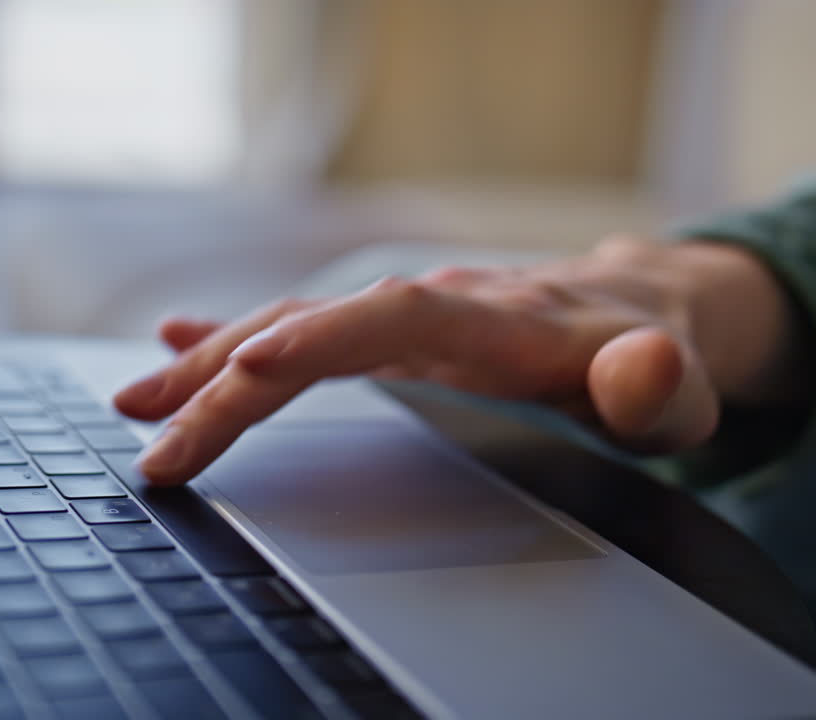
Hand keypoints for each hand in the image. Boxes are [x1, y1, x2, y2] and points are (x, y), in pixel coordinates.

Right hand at [115, 235, 808, 484]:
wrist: (644, 309)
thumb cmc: (657, 359)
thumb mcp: (679, 388)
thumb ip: (658, 385)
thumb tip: (640, 368)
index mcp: (501, 323)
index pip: (399, 319)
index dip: (327, 337)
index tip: (252, 362)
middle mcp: (438, 306)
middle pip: (318, 328)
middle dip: (231, 382)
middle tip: (157, 442)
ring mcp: (408, 315)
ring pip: (293, 326)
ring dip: (212, 366)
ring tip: (137, 403)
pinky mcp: (392, 330)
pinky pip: (303, 327)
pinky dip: (239, 338)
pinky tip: (182, 349)